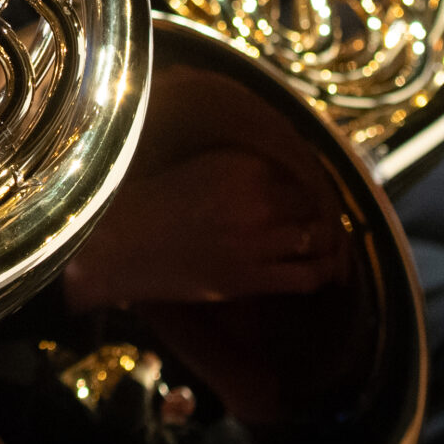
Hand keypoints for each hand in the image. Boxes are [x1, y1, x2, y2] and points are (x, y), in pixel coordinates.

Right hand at [61, 149, 350, 310]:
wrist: (120, 244)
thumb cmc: (157, 205)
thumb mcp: (205, 170)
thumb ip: (246, 171)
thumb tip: (288, 179)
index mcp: (242, 165)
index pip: (301, 172)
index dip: (307, 187)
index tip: (306, 197)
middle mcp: (254, 198)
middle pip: (312, 205)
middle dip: (316, 215)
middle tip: (316, 224)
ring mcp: (254, 240)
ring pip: (316, 239)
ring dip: (323, 244)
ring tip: (321, 247)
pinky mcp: (248, 278)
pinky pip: (305, 277)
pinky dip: (320, 274)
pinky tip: (318, 271)